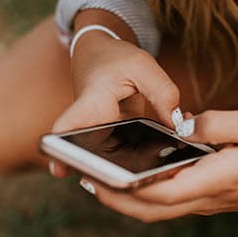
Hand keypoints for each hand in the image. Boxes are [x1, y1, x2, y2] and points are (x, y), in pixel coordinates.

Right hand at [48, 29, 181, 177]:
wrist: (101, 53)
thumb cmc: (115, 58)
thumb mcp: (143, 66)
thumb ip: (162, 93)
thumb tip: (177, 127)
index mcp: (92, 102)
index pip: (67, 128)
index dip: (60, 151)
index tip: (60, 169)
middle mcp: (91, 124)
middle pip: (89, 157)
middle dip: (111, 173)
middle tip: (136, 183)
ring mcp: (101, 134)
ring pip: (112, 162)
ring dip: (135, 169)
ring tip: (164, 170)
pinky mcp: (115, 138)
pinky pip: (128, 155)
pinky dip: (148, 156)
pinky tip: (174, 152)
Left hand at [76, 109, 237, 220]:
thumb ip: (214, 123)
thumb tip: (179, 127)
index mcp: (217, 180)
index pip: (163, 191)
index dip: (128, 188)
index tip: (100, 177)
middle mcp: (207, 198)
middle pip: (152, 209)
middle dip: (117, 199)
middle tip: (86, 181)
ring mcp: (206, 202)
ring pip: (159, 210)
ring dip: (127, 200)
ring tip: (99, 180)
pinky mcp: (207, 199)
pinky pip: (169, 203)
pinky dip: (145, 195)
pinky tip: (133, 176)